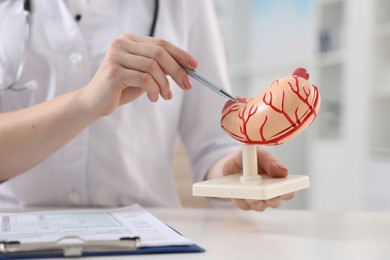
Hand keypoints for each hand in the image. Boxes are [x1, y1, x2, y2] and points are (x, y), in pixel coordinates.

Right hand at [81, 33, 197, 116]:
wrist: (95, 102)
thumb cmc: (121, 88)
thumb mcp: (144, 75)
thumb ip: (160, 68)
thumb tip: (186, 68)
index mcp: (130, 40)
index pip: (161, 44)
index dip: (180, 54)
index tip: (195, 66)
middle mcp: (121, 44)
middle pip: (159, 53)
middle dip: (178, 71)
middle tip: (187, 86)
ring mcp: (116, 56)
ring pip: (153, 67)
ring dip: (165, 84)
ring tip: (166, 96)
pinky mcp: (114, 72)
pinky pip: (144, 79)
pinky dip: (154, 90)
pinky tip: (153, 97)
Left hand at [223, 147, 294, 211]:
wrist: (232, 163)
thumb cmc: (251, 158)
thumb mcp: (260, 154)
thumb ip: (271, 161)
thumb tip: (284, 172)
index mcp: (280, 180)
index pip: (289, 192)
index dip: (288, 192)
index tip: (281, 189)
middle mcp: (272, 194)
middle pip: (274, 202)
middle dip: (268, 197)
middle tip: (261, 189)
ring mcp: (259, 200)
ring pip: (259, 206)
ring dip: (252, 197)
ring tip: (246, 188)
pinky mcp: (245, 204)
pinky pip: (244, 206)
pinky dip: (240, 198)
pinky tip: (237, 190)